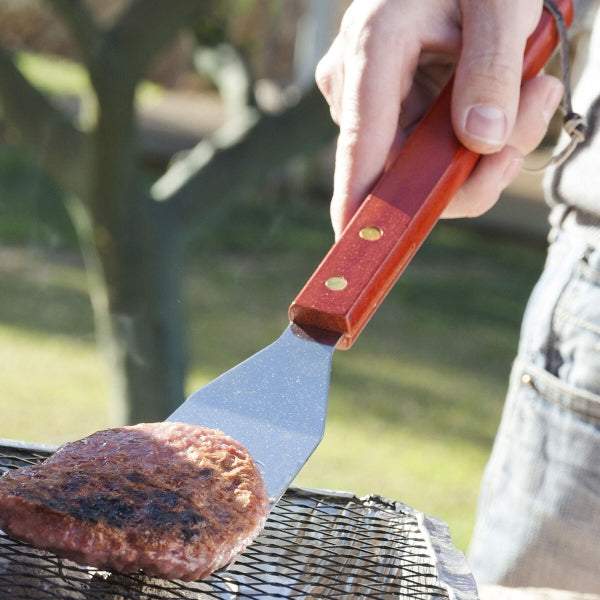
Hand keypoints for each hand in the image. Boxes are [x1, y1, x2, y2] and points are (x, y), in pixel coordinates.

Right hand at [316, 0, 563, 236]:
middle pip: (401, 167)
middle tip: (534, 114)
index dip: (359, 200)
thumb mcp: (501, 3)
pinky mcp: (387, 107)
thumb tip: (482, 144)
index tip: (356, 245)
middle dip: (472, 167)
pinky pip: (424, 149)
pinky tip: (508, 100)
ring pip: (418, 163)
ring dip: (483, 151)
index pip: (362, 144)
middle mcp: (357, 82)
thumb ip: (493, 69)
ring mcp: (369, 99)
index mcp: (372, 49)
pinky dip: (471, 140)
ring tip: (533, 93)